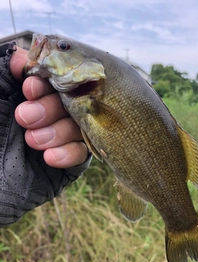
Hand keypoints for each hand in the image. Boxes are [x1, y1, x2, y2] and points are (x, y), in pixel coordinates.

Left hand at [10, 47, 87, 167]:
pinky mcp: (72, 159)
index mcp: (36, 95)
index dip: (45, 83)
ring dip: (56, 132)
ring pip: (78, 126)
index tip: (29, 89)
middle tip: (24, 118)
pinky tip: (49, 157)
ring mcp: (65, 135)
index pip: (55, 80)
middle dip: (48, 109)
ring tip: (31, 140)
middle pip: (71, 102)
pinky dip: (68, 153)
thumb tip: (20, 58)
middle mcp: (54, 112)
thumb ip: (5, 73)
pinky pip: (82, 153)